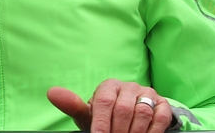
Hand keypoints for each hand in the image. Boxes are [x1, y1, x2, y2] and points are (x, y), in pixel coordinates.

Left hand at [48, 82, 171, 132]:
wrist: (131, 122)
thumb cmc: (105, 118)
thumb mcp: (90, 115)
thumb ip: (73, 106)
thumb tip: (51, 93)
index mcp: (108, 86)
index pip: (103, 102)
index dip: (101, 122)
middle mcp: (128, 86)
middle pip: (122, 109)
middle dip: (118, 130)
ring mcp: (147, 94)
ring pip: (142, 113)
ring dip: (134, 132)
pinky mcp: (162, 104)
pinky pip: (159, 117)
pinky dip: (152, 131)